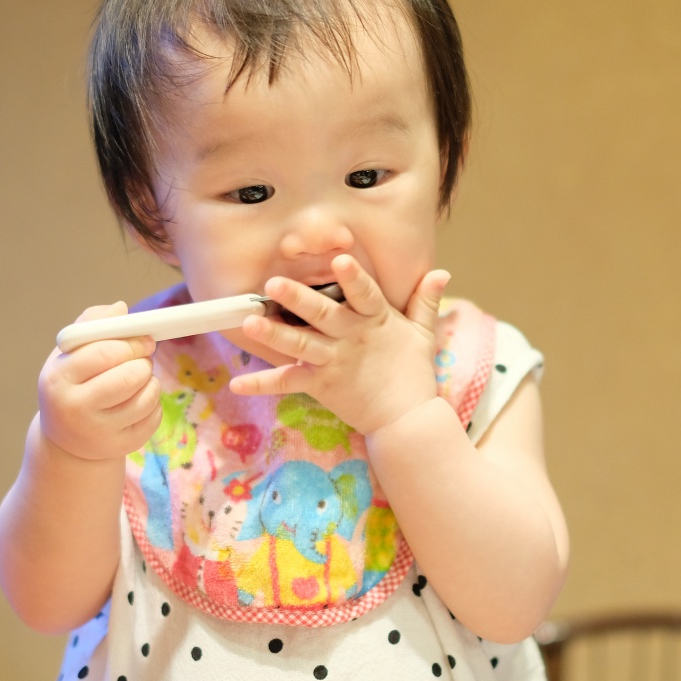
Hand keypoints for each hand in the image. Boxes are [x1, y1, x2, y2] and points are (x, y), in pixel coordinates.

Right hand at [37, 302, 162, 460]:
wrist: (66, 441)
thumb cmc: (71, 385)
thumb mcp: (69, 355)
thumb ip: (92, 325)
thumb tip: (120, 308)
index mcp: (57, 379)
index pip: (102, 353)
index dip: (130, 342)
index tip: (144, 338)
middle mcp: (73, 409)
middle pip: (128, 377)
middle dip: (143, 362)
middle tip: (143, 358)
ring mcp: (97, 432)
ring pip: (145, 398)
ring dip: (150, 382)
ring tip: (139, 379)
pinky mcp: (120, 447)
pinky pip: (153, 417)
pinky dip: (154, 404)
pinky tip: (139, 401)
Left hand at [229, 255, 450, 435]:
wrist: (407, 420)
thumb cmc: (412, 372)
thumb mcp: (423, 334)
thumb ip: (426, 301)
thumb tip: (442, 272)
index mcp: (376, 321)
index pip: (366, 294)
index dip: (353, 278)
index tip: (339, 260)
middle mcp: (351, 338)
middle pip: (322, 315)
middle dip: (298, 298)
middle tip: (273, 283)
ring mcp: (334, 362)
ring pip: (300, 345)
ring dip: (274, 334)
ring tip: (250, 321)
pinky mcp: (321, 385)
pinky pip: (288, 383)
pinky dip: (262, 384)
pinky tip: (237, 383)